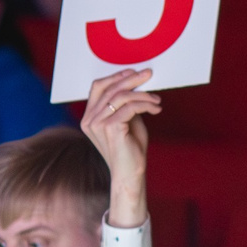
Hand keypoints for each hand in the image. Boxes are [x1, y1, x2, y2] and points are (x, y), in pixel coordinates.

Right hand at [82, 67, 161, 228]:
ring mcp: (97, 124)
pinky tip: (156, 109)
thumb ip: (126, 104)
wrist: (130, 173)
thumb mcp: (127, 120)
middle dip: (131, 79)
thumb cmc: (130, 149)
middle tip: (148, 74)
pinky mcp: (110, 128)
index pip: (98, 87)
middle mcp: (90, 120)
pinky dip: (146, 104)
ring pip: (121, 96)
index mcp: (89, 117)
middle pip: (110, 88)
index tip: (133, 72)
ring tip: (156, 100)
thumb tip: (138, 85)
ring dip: (143, 94)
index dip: (115, 76)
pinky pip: (130, 107)